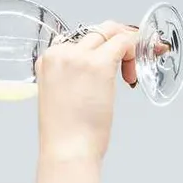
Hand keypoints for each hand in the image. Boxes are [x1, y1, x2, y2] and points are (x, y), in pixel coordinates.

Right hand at [34, 20, 139, 161]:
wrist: (67, 150)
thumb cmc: (66, 134)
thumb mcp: (59, 97)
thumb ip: (71, 77)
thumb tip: (92, 73)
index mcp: (47, 60)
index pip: (77, 39)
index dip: (99, 47)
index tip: (112, 60)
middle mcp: (61, 53)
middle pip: (95, 31)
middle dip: (116, 42)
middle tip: (128, 61)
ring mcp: (80, 57)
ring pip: (111, 32)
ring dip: (126, 47)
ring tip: (129, 74)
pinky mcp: (100, 64)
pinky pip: (124, 42)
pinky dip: (135, 50)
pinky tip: (133, 74)